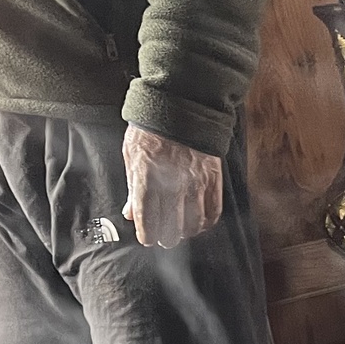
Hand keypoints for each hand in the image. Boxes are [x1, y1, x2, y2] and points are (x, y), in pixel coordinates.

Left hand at [121, 124, 223, 247]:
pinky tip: (200, 223)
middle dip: (166, 237)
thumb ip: (132, 187)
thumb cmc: (151, 130)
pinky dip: (206, 222)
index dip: (147, 235)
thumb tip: (130, 214)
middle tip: (165, 238)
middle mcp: (172, 184)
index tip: (147, 238)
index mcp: (147, 178)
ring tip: (181, 231)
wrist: (180, 105)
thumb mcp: (132, 154)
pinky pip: (213, 212)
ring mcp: (196, 183)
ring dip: (186, 232)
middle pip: (170, 227)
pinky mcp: (213, 180)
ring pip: (193, 224)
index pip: (147, 219)